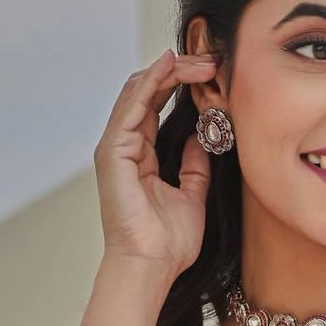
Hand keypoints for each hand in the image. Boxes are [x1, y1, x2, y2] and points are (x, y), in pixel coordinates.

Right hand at [93, 47, 217, 278]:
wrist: (152, 266)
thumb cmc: (168, 242)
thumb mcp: (192, 193)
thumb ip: (195, 164)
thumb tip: (203, 137)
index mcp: (139, 155)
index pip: (156, 104)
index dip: (180, 82)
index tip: (212, 72)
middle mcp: (123, 146)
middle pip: (146, 91)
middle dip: (178, 70)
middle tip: (210, 59)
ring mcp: (114, 147)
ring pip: (138, 92)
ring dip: (169, 70)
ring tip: (200, 60)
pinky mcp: (112, 152)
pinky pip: (132, 106)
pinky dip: (151, 82)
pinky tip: (171, 66)